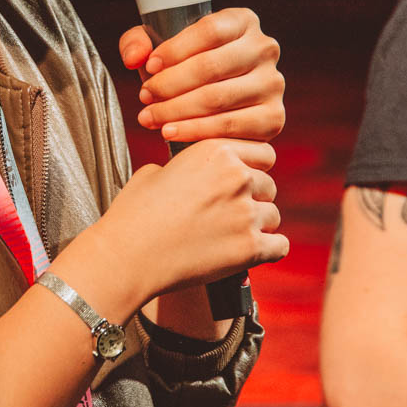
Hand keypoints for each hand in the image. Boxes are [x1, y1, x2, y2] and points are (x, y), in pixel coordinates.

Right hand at [77, 138, 287, 312]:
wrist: (127, 255)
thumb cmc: (133, 214)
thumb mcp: (154, 173)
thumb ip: (187, 167)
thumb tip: (196, 174)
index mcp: (215, 151)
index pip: (262, 152)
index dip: (252, 168)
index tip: (241, 182)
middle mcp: (236, 177)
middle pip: (268, 184)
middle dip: (254, 197)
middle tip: (232, 212)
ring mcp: (245, 213)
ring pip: (273, 216)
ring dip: (257, 225)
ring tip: (233, 235)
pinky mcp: (250, 248)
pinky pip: (279, 246)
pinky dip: (267, 249)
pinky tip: (252, 252)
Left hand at [119, 8, 283, 144]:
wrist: (213, 103)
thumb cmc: (185, 67)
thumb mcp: (160, 47)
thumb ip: (137, 42)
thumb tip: (135, 57)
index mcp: (243, 21)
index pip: (209, 30)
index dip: (175, 49)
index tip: (149, 66)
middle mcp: (264, 48)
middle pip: (211, 66)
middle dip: (170, 84)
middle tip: (144, 96)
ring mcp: (272, 84)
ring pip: (218, 98)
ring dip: (176, 110)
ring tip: (150, 117)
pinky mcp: (273, 117)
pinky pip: (229, 126)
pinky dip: (195, 131)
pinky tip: (170, 132)